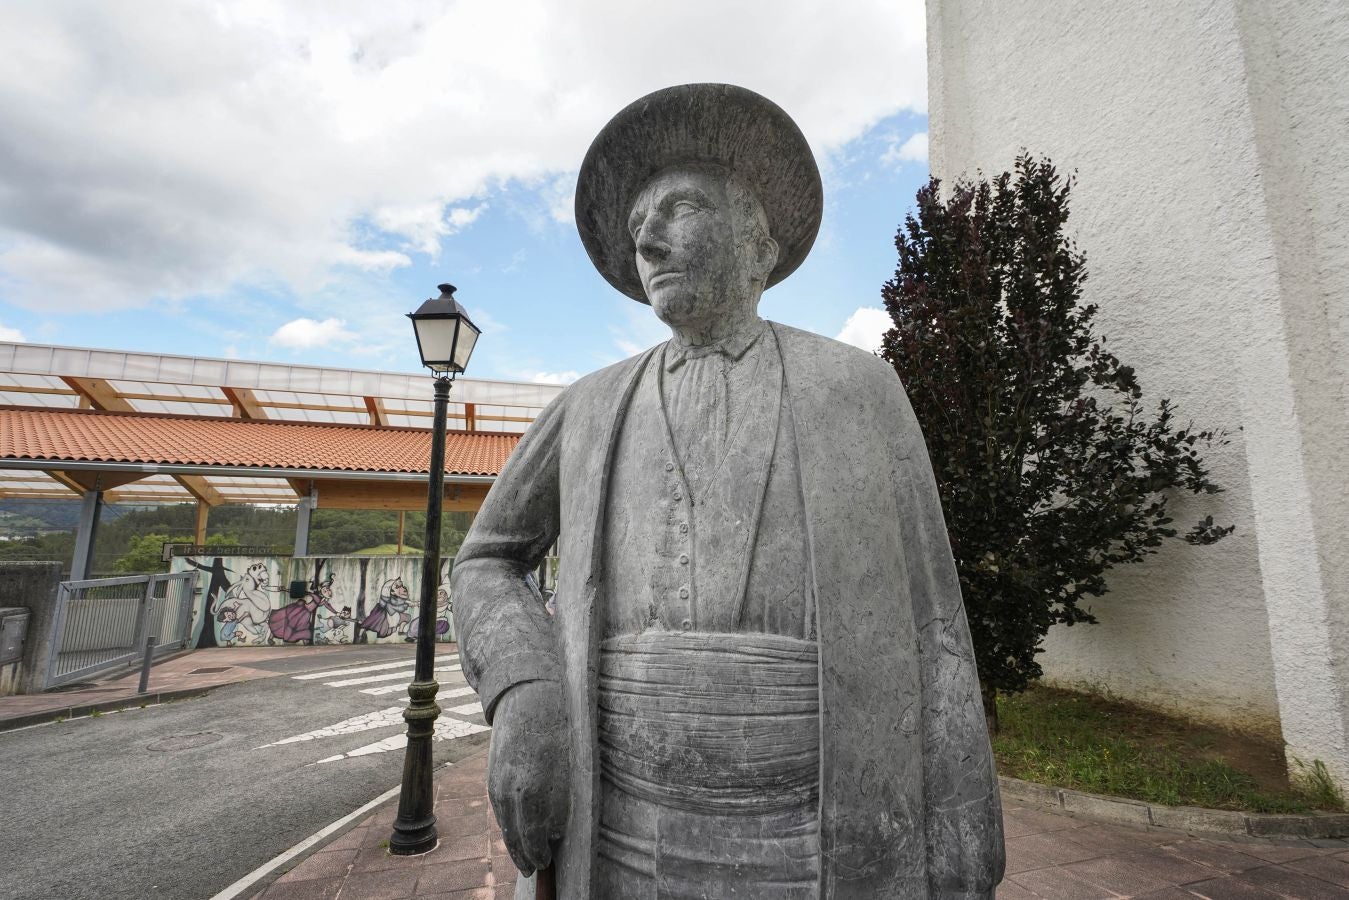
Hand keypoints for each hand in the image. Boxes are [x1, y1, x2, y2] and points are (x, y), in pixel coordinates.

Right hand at [488, 680, 570, 875]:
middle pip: (514, 834)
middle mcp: (509, 790)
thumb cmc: (557, 729)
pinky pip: (498, 808)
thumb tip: (554, 829)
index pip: (534, 835)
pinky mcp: (491, 775)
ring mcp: (497, 782)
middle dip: (524, 854)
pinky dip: (506, 823)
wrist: (528, 696)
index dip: (540, 852)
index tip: (547, 862)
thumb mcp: (566, 767)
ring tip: (523, 856)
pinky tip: (513, 829)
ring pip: (503, 822)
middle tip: (534, 868)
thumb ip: (558, 801)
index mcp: (532, 790)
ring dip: (512, 841)